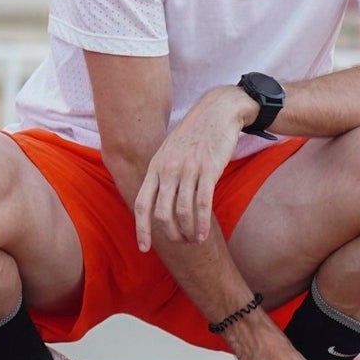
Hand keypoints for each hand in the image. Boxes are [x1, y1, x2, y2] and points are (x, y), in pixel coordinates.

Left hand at [133, 85, 252, 251]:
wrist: (218, 111)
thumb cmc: (196, 133)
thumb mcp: (171, 150)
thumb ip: (163, 172)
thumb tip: (159, 200)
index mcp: (156, 165)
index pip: (142, 203)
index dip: (141, 228)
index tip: (144, 248)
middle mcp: (168, 169)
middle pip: (162, 213)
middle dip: (170, 234)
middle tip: (180, 242)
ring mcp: (188, 169)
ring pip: (183, 212)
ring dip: (187, 232)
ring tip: (194, 240)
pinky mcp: (208, 170)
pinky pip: (202, 204)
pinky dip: (201, 224)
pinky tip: (203, 235)